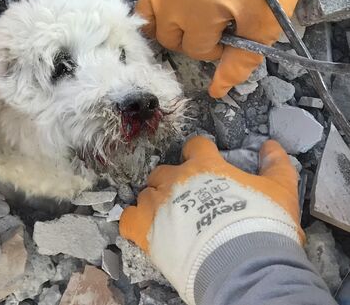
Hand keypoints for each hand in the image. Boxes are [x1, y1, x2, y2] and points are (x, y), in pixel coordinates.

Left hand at [120, 136, 301, 304]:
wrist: (242, 263)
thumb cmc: (261, 224)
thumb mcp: (280, 190)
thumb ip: (276, 165)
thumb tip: (272, 145)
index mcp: (204, 165)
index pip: (195, 146)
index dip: (199, 153)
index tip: (205, 163)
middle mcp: (175, 179)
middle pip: (163, 171)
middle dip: (172, 181)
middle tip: (186, 199)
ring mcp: (156, 203)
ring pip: (145, 194)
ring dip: (154, 202)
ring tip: (168, 219)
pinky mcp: (144, 229)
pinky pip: (128, 219)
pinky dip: (134, 222)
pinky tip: (145, 230)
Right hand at [135, 0, 328, 97]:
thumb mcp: (262, 24)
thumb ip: (239, 61)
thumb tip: (216, 93)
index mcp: (194, 16)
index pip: (196, 50)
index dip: (216, 48)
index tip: (232, 33)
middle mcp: (166, 0)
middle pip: (168, 37)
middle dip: (191, 37)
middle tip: (215, 23)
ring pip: (146, 16)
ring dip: (165, 22)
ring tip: (189, 13)